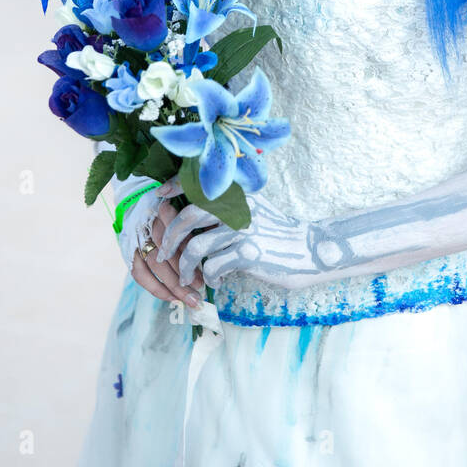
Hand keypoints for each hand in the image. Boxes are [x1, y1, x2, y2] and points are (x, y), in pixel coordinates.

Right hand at [122, 182, 205, 306]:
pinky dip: (155, 288)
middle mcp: (147, 223)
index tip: (205, 268)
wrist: (139, 199)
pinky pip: (139, 274)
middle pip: (166, 251)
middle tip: (201, 290)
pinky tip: (171, 298)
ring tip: (190, 298)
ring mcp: (136, 238)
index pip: (177, 232)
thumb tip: (214, 242)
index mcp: (163, 208)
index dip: (190, 251)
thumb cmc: (172, 206)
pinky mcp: (127, 250)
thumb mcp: (186, 205)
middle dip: (184, 274)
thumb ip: (197, 221)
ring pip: (154, 264)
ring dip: (172, 285)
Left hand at [157, 191, 320, 291]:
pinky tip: (215, 282)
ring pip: (195, 247)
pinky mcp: (247, 254)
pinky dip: (208, 278)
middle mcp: (237, 207)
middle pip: (187, 217)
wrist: (307, 250)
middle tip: (164, 253)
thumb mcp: (253, 208)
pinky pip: (212, 267)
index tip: (159, 198)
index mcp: (236, 193)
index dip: (173, 188)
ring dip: (185, 266)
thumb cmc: (276, 232)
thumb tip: (188, 210)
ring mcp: (242, 230)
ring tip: (187, 277)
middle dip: (170, 238)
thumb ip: (227, 204)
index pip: (196, 184)